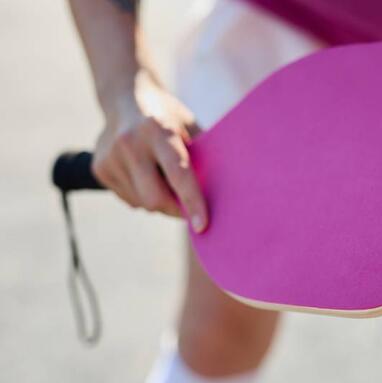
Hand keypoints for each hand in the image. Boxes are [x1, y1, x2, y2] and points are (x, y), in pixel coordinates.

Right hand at [91, 71, 207, 231]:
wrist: (125, 97)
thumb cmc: (169, 117)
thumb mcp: (189, 126)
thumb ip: (202, 155)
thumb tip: (223, 192)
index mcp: (157, 129)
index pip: (178, 173)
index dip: (192, 201)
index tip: (202, 226)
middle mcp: (129, 142)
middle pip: (155, 198)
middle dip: (176, 210)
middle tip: (190, 209)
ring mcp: (110, 156)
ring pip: (142, 203)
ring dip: (159, 202)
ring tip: (163, 178)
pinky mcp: (99, 168)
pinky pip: (129, 200)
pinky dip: (143, 197)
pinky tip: (144, 175)